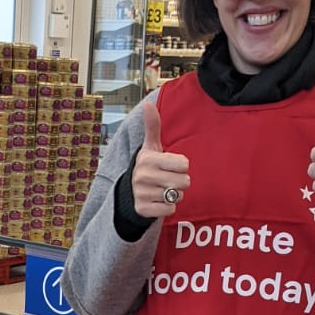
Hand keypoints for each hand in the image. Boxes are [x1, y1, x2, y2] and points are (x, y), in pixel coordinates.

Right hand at [132, 97, 189, 219]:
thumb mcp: (150, 147)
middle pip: (184, 181)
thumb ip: (152, 126)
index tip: (170, 166)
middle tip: (168, 180)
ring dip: (174, 195)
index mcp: (148, 159)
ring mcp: (142, 194)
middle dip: (180, 182)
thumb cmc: (148, 167)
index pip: (184, 164)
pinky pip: (170, 209)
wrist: (130, 193)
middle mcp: (143, 176)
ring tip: (162, 190)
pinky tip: (158, 201)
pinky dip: (167, 207)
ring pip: (178, 196)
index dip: (181, 166)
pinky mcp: (143, 209)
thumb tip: (148, 104)